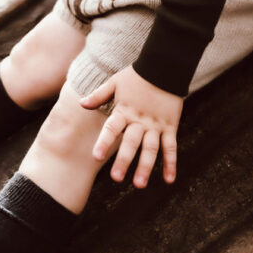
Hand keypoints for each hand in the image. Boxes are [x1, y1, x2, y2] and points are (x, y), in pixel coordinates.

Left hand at [80, 65, 182, 187]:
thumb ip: (99, 95)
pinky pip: (171, 146)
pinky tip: (168, 180)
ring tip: (139, 184)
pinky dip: (171, 163)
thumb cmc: (135, 76)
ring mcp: (156, 125)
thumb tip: (81, 103)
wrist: (163, 67)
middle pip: (131, 143)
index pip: (112, 128)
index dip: (104, 142)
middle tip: (116, 178)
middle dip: (123, 160)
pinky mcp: (170, 126)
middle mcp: (140, 120)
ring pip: (151, 149)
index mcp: (124, 110)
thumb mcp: (115, 82)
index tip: (96, 156)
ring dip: (145, 167)